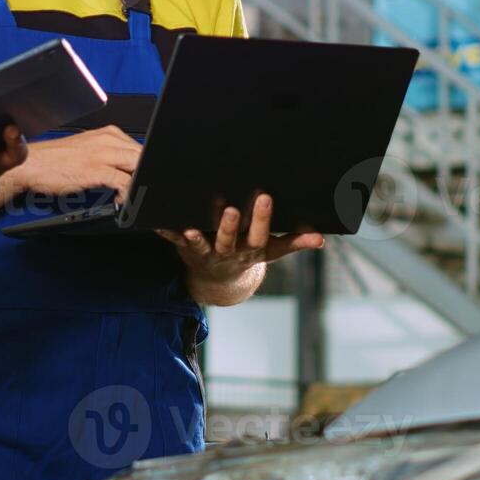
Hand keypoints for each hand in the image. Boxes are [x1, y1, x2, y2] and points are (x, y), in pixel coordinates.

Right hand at [0, 125, 140, 199]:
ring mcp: (103, 153)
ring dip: (141, 184)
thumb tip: (130, 171)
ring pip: (138, 166)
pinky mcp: (96, 169)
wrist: (32, 165)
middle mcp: (109, 139)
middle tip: (147, 191)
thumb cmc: (57, 161)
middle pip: (144, 156)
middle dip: (150, 174)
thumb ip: (110, 156)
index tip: (148, 179)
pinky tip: (120, 201)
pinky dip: (127, 194)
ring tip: (134, 197)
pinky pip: (124, 182)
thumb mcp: (88, 151)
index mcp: (109, 133)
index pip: (141, 148)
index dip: (149, 165)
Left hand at [157, 194, 324, 289]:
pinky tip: (157, 222)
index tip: (265, 197)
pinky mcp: (188, 250)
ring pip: (204, 244)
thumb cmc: (249, 253)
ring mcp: (209, 253)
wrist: (220, 281)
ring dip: (198, 237)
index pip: (262, 234)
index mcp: (254, 249)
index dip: (264, 219)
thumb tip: (321, 239)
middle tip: (232, 209)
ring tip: (192, 227)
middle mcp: (232, 252)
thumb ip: (294, 242)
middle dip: (231, 225)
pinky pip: (176, 242)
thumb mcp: (273, 250)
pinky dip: (167, 234)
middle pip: (231, 239)